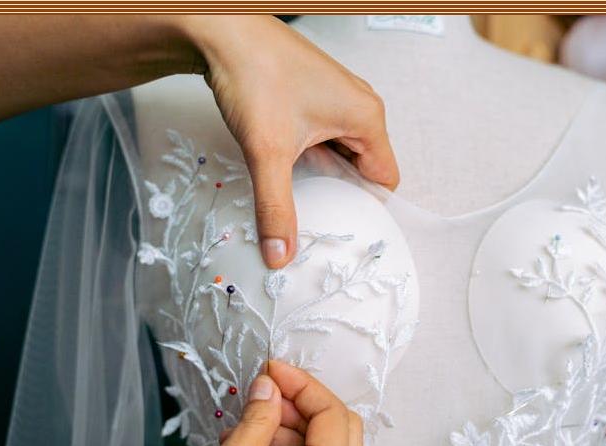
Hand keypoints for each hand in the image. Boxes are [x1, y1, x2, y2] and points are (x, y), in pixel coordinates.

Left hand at [180, 15, 399, 267]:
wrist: (220, 30)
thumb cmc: (254, 75)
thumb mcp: (267, 152)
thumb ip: (276, 209)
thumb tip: (281, 255)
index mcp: (366, 117)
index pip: (385, 180)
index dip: (365, 208)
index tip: (340, 229)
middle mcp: (359, 105)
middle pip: (364, 168)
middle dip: (340, 193)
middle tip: (314, 217)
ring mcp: (336, 98)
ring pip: (340, 153)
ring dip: (321, 174)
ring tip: (296, 190)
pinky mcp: (313, 95)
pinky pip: (323, 137)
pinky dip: (308, 155)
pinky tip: (284, 163)